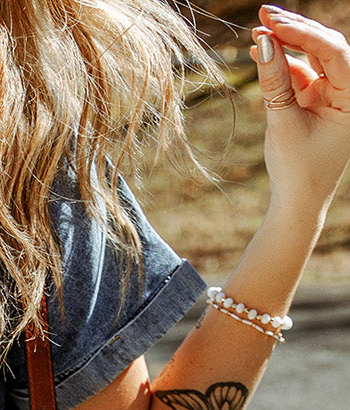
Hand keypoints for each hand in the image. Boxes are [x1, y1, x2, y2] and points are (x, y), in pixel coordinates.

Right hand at [252, 7, 349, 212]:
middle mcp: (347, 89)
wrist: (297, 202)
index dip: (304, 34)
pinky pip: (298, 72)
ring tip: (258, 31)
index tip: (275, 24)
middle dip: (294, 30)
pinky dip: (280, 63)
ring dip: (285, 43)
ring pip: (310, 56)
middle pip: (324, 47)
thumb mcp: (282, 121)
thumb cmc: (297, 169)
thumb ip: (274, 80)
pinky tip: (259, 51)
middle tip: (266, 15)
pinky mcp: (314, 98)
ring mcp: (331, 92)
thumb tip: (262, 42)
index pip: (333, 52)